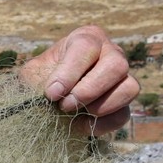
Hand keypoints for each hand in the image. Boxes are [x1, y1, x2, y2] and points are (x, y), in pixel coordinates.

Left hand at [20, 25, 139, 134]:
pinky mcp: (123, 102)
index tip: (52, 93)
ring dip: (100, 106)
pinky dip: (102, 124)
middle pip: (116, 66)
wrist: (49, 100)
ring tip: (74, 112)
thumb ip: (37, 79)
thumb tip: (52, 92)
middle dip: (88, 91)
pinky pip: (124, 114)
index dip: (69, 73)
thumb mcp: (33, 74)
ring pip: (129, 88)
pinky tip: (81, 124)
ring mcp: (122, 77)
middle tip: (65, 105)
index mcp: (86, 38)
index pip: (86, 47)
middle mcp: (111, 53)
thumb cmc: (41, 79)